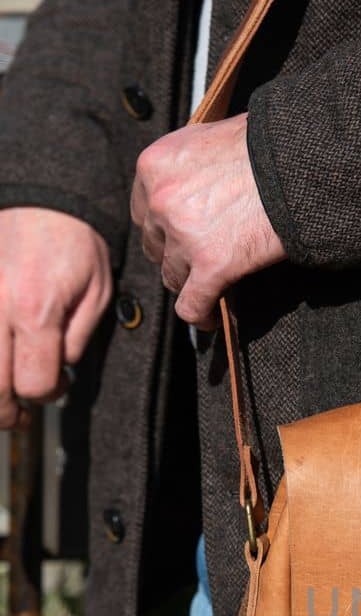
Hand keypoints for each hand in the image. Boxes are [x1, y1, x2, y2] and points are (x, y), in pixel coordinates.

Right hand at [0, 208, 112, 428]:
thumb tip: (58, 373)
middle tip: (18, 416)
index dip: (47, 394)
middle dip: (7, 411)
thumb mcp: (96, 295)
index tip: (57, 386)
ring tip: (2, 396)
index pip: (33, 383)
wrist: (41, 200)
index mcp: (36, 312)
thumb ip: (76, 340)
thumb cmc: (75, 246)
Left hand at [131, 113, 284, 329]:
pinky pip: (193, 306)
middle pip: (154, 245)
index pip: (143, 210)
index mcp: (156, 165)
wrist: (300, 164)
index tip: (179, 236)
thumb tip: (197, 185)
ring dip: (190, 282)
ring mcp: (184, 235)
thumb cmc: (267, 147)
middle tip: (198, 259)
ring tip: (211, 286)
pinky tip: (212, 318)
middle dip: (174, 254)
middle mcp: (161, 199)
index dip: (162, 226)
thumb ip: (192, 164)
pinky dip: (201, 316)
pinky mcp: (212, 265)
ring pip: (172, 277)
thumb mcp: (213, 138)